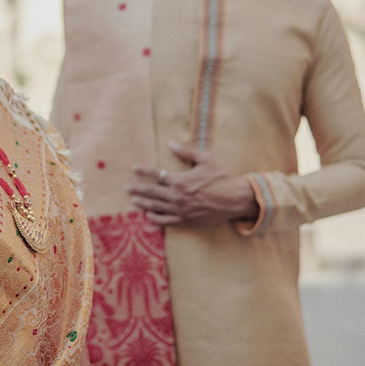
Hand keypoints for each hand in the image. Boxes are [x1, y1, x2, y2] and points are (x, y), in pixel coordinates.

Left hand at [128, 142, 257, 226]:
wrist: (238, 199)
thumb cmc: (224, 177)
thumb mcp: (207, 159)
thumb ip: (187, 152)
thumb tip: (171, 143)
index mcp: (181, 180)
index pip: (157, 173)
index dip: (144, 170)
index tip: (134, 168)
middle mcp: (178, 197)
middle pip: (152, 192)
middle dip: (138, 189)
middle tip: (127, 188)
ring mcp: (181, 211)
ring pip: (156, 207)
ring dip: (143, 203)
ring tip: (133, 201)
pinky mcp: (187, 221)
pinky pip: (166, 221)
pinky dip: (155, 219)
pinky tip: (149, 216)